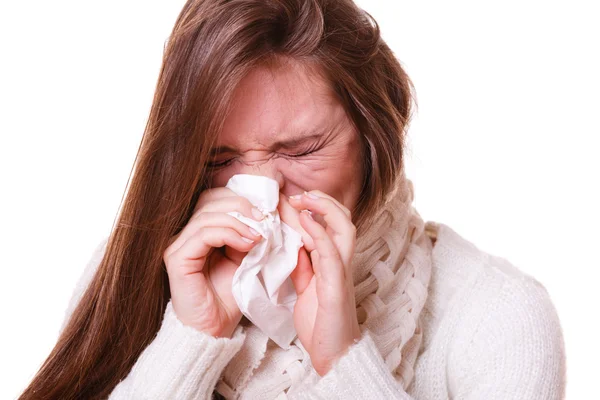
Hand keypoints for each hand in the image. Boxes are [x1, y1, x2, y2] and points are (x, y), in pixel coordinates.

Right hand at [163, 187, 263, 337]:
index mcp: (200, 232)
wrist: (214, 329)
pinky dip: (229, 233)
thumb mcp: (245, 259)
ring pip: (208, 215)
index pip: (215, 199)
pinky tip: (248, 244)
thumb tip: (264, 216)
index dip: (240, 200)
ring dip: (239, 221)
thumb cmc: (228, 298)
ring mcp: (178, 245)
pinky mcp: (177, 258)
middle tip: (264, 218)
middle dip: (241, 205)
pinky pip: (204, 234)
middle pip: (210, 201)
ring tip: (259, 235)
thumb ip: (248, 236)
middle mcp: (185, 235)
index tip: (266, 212)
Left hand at [286, 190, 361, 375]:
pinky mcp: (336, 288)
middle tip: (297, 193)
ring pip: (344, 230)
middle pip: (344, 219)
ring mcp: (341, 273)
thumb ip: (302, 266)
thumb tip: (292, 245)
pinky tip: (306, 223)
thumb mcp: (306, 288)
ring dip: (324, 210)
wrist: (333, 356)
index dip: (315, 207)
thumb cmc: (322, 323)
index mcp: (333, 262)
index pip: (331, 224)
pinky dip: (320, 235)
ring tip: (303, 199)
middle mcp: (341, 263)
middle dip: (323, 200)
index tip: (290, 197)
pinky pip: (331, 255)